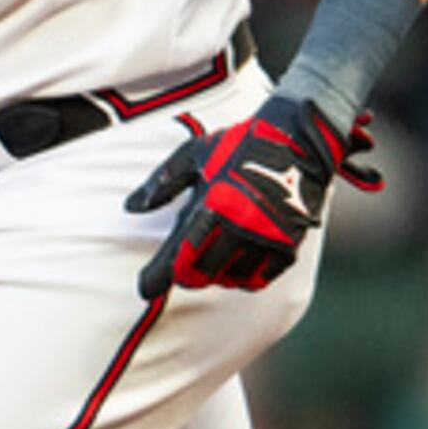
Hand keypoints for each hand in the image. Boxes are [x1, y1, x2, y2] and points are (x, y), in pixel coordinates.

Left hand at [126, 94, 377, 299]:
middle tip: (180, 269)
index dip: (157, 277)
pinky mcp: (287, 245)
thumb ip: (162, 183)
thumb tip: (130, 207)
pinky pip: (259, 278)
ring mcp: (266, 239)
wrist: (297, 140)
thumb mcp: (194, 155)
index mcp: (213, 206)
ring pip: (230, 279)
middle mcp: (239, 228)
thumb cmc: (240, 144)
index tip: (144, 288)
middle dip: (186, 275)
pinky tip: (236, 262)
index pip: (178, 255)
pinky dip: (244, 276)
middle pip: (202, 274)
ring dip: (214, 275)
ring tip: (210, 259)